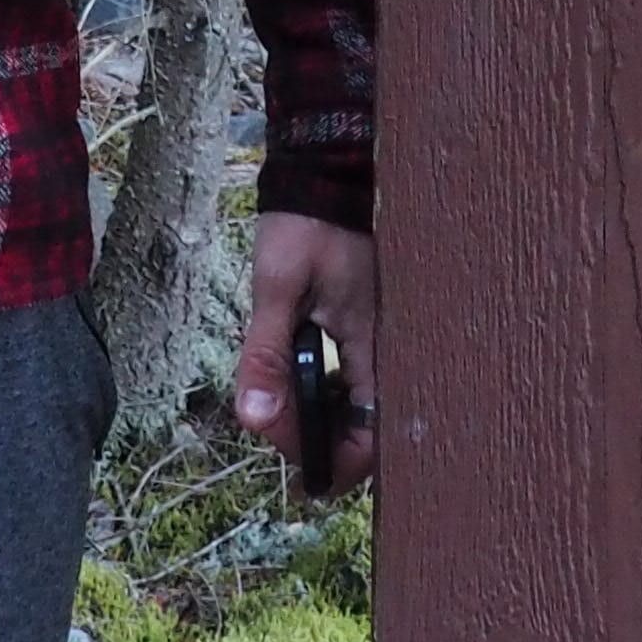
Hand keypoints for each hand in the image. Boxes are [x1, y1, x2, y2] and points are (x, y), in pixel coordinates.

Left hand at [232, 213, 378, 499]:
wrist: (326, 173)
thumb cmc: (305, 223)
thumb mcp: (277, 287)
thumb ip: (266, 353)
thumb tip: (254, 418)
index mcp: (373, 344)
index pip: (371, 435)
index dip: (335, 461)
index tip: (298, 468)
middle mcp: (387, 347)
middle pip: (366, 428)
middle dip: (321, 442)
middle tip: (275, 424)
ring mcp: (380, 337)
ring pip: (360, 405)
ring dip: (322, 418)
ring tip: (278, 403)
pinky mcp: (368, 326)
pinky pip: (356, 378)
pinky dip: (328, 392)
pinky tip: (299, 379)